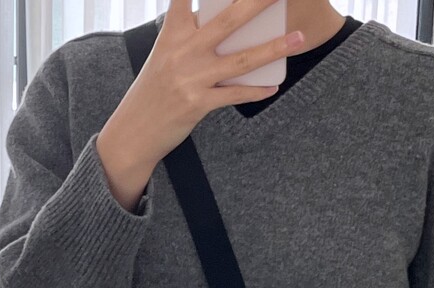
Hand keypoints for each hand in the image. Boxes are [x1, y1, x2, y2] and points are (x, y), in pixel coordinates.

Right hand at [111, 0, 304, 166]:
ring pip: (241, 60)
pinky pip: (234, 95)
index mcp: (173, 33)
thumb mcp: (164, 54)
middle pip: (228, 20)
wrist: (135, 130)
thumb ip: (189, 35)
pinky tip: (274, 87)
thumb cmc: (153, 89)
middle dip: (258, 3)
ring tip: (298, 38)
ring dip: (273, 48)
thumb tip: (224, 22)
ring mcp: (192, 78)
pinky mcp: (198, 104)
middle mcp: (183, 51)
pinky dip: (256, 91)